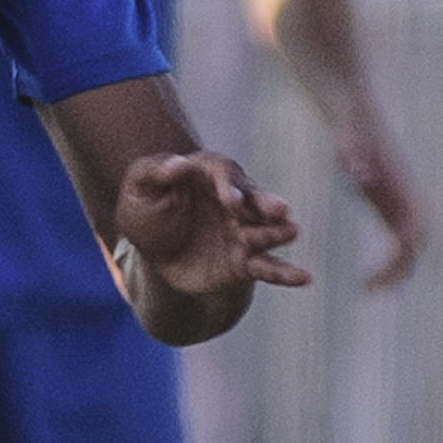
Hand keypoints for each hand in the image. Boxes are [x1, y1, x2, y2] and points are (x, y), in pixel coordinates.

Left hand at [114, 150, 306, 317]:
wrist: (153, 250)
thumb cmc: (146, 209)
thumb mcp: (138, 189)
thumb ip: (154, 174)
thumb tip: (178, 164)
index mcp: (209, 174)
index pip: (223, 174)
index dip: (227, 185)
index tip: (228, 200)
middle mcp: (234, 201)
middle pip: (254, 200)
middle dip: (266, 204)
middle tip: (278, 209)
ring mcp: (243, 232)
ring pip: (265, 232)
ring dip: (279, 232)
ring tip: (292, 231)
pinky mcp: (244, 262)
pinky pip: (267, 268)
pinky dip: (286, 273)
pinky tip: (305, 278)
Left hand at [335, 122, 424, 288]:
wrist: (355, 115)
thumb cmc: (350, 129)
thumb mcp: (349, 143)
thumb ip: (355, 156)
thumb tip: (361, 176)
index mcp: (403, 192)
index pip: (407, 239)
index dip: (393, 264)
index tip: (370, 283)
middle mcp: (410, 200)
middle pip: (414, 247)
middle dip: (397, 273)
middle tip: (369, 294)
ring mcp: (403, 202)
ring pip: (410, 247)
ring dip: (396, 271)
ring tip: (369, 291)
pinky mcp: (391, 203)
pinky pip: (398, 239)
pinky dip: (389, 261)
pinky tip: (368, 276)